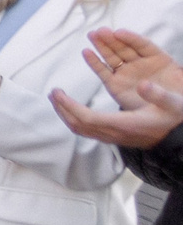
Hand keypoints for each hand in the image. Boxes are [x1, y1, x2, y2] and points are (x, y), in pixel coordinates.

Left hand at [54, 78, 182, 148]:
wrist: (179, 140)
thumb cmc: (175, 120)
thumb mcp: (174, 104)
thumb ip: (159, 95)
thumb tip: (143, 84)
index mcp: (123, 125)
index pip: (87, 118)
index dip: (69, 106)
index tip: (58, 92)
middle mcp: (114, 133)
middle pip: (78, 124)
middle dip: (62, 108)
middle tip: (53, 93)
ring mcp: (112, 137)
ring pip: (80, 128)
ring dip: (66, 113)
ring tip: (58, 98)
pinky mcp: (113, 136)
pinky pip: (87, 128)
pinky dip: (76, 117)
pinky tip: (74, 108)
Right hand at [84, 29, 182, 108]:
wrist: (165, 117)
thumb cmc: (174, 103)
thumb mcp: (174, 101)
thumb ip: (161, 94)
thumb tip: (143, 86)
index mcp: (160, 60)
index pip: (144, 45)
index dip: (131, 38)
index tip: (118, 32)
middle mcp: (141, 64)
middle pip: (125, 48)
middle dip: (112, 39)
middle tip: (101, 31)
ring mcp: (127, 73)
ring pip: (112, 57)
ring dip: (101, 45)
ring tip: (92, 35)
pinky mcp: (115, 84)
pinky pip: (103, 72)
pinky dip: (94, 62)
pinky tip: (87, 52)